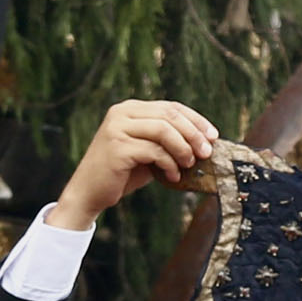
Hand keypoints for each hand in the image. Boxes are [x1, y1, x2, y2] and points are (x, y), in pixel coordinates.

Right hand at [53, 100, 220, 233]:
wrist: (88, 193)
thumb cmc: (121, 174)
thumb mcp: (147, 152)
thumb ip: (166, 141)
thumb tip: (203, 141)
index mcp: (129, 109)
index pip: (170, 107)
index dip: (195, 119)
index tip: (213, 135)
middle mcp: (122, 113)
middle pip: (170, 115)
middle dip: (193, 133)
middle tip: (207, 152)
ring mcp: (117, 128)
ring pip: (164, 130)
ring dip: (183, 148)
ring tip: (189, 164)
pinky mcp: (117, 147)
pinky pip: (154, 151)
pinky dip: (168, 164)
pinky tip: (172, 176)